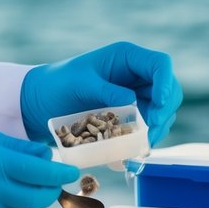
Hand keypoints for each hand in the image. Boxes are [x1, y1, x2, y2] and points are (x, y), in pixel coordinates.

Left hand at [20, 42, 182, 147]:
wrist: (40, 103)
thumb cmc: (57, 84)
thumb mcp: (80, 84)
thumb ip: (106, 91)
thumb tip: (134, 101)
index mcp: (126, 57)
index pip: (160, 64)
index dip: (166, 83)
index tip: (159, 104)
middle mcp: (136, 74)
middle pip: (169, 90)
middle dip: (164, 112)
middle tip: (152, 132)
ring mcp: (136, 95)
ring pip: (162, 111)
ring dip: (158, 129)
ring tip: (142, 145)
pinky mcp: (131, 114)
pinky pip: (148, 126)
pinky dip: (146, 138)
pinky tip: (134, 150)